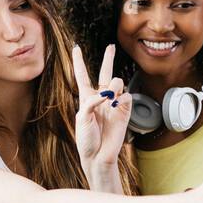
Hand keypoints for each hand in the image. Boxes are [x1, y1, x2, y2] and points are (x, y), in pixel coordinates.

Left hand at [73, 43, 131, 179]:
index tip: (76, 47)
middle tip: (111, 46)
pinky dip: (121, 98)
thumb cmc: (86, 140)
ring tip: (110, 97)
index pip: (83, 76)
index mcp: (86, 98)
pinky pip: (126, 96)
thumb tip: (107, 94)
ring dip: (114, 85)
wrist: (98, 156)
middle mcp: (101, 98)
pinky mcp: (124, 111)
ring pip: (117, 82)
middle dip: (108, 59)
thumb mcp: (82, 118)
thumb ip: (91, 101)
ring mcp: (113, 104)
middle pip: (105, 73)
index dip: (79, 62)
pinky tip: (116, 105)